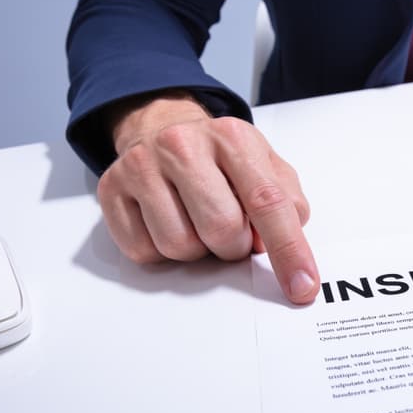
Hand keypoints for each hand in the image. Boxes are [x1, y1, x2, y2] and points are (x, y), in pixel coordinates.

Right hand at [96, 91, 319, 303]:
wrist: (161, 126)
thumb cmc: (219, 156)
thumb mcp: (265, 165)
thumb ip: (286, 203)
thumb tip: (278, 245)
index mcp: (232, 138)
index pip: (267, 202)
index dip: (288, 250)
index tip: (301, 287)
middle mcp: (183, 145)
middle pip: (222, 229)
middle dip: (234, 246)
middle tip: (230, 231)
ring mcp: (142, 166)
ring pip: (180, 246)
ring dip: (198, 249)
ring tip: (197, 222)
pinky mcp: (111, 190)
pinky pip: (144, 251)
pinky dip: (163, 251)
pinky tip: (169, 221)